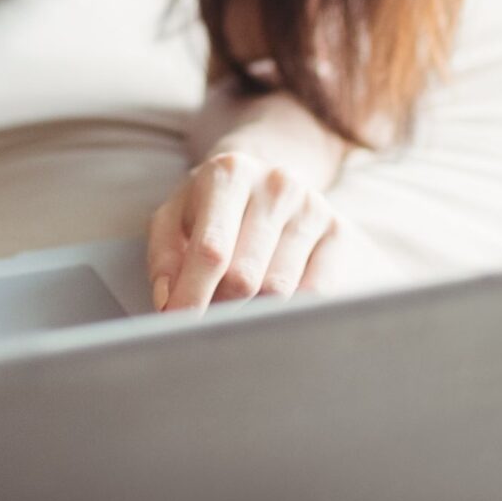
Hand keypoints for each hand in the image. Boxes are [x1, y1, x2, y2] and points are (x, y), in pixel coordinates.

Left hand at [147, 150, 362, 310]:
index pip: (211, 250)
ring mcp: (312, 207)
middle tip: (205, 320)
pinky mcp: (337, 231)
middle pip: (246, 276)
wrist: (264, 179)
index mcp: (230, 174)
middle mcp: (276, 186)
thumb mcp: (174, 218)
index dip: (193, 295)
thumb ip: (164, 257)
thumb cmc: (210, 207)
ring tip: (235, 308)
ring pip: (279, 289)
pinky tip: (271, 308)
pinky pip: (315, 292)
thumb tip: (169, 301)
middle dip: (219, 307)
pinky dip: (289, 311)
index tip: (179, 326)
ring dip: (251, 312)